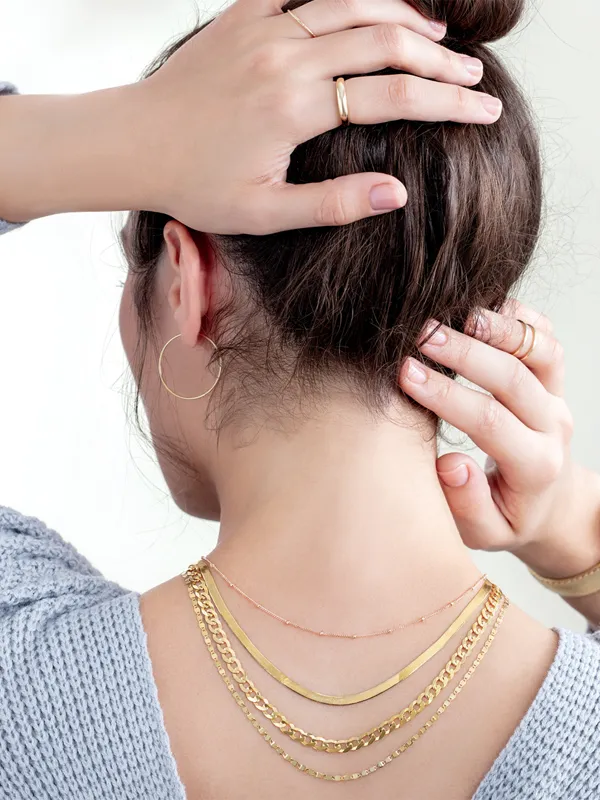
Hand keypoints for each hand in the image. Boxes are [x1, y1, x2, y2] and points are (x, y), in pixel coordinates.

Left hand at [139, 0, 502, 233]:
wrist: (133, 144)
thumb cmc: (195, 184)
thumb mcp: (265, 213)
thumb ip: (334, 203)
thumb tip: (399, 195)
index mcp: (296, 107)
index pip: (395, 96)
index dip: (448, 103)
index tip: (486, 109)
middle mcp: (286, 57)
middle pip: (386, 40)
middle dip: (440, 60)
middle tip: (474, 75)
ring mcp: (264, 28)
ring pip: (354, 3)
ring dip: (403, 16)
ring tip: (438, 36)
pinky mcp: (242, 15)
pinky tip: (370, 2)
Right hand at [399, 300, 599, 582]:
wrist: (551, 503)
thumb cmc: (507, 516)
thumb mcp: (486, 531)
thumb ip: (467, 505)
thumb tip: (452, 464)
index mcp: (534, 465)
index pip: (490, 422)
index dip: (447, 395)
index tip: (405, 376)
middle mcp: (552, 425)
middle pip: (514, 377)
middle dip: (465, 353)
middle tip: (421, 336)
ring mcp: (557, 396)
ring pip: (539, 349)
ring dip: (497, 326)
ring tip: (454, 311)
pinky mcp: (553, 378)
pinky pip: (545, 336)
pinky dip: (518, 316)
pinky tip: (480, 306)